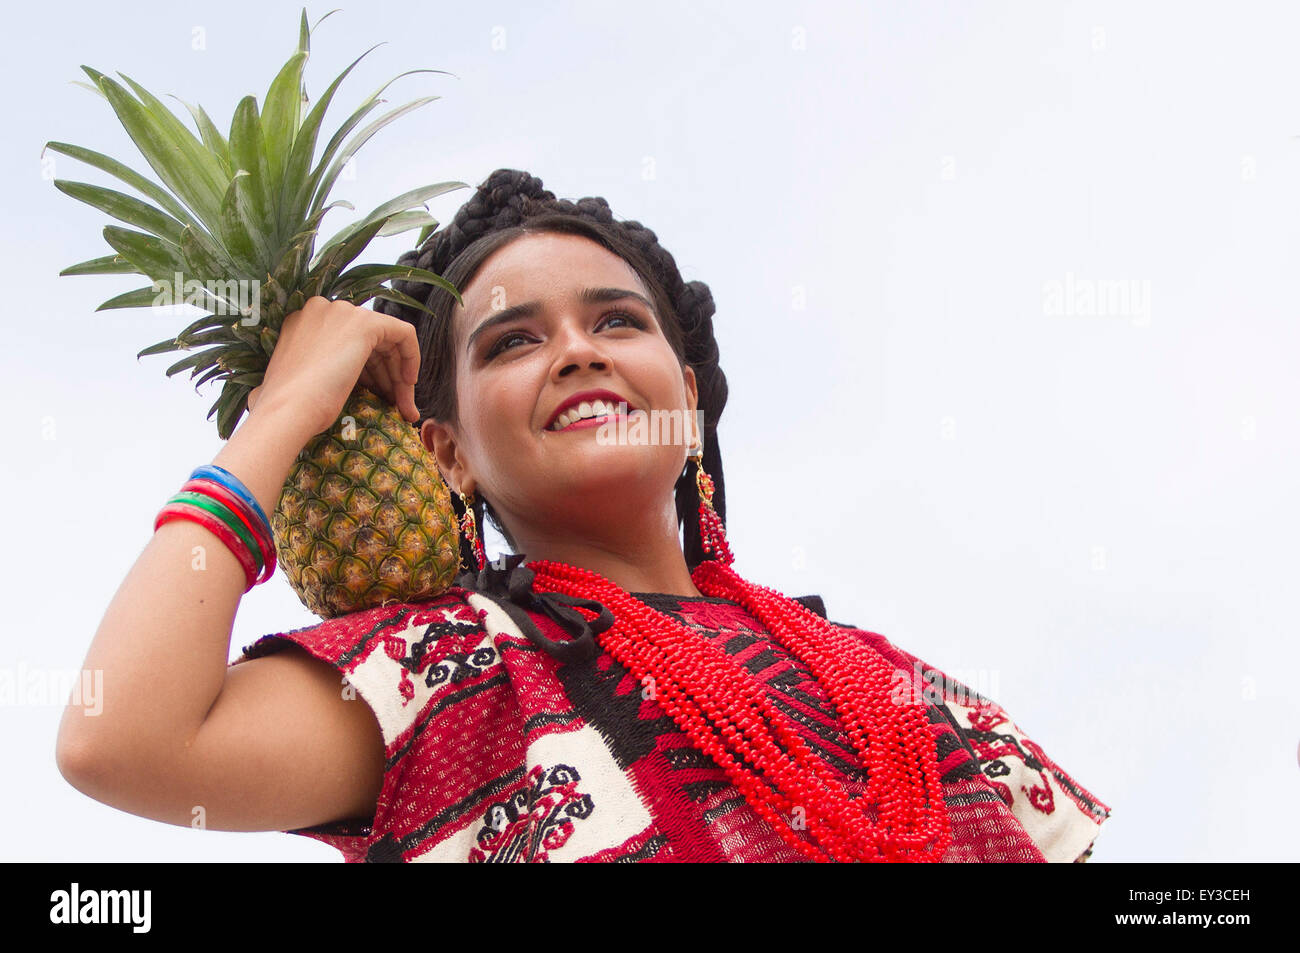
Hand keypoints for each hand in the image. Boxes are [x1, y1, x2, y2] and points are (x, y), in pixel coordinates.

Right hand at [245, 296, 421, 437]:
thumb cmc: (288, 409)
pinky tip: (408, 384)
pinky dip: (412, 356)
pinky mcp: (365, 323)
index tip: (375, 397)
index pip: (348, 343)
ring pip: (387, 342)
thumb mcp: (299, 381)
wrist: (287, 412)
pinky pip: (403, 333)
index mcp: (303, 322)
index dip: (367, 372)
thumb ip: (315, 369)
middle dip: (386, 376)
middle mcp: (322, 309)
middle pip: (370, 343)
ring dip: (398, 376)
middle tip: (396, 407)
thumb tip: (331, 375)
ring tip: (403, 408)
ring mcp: (343, 313)